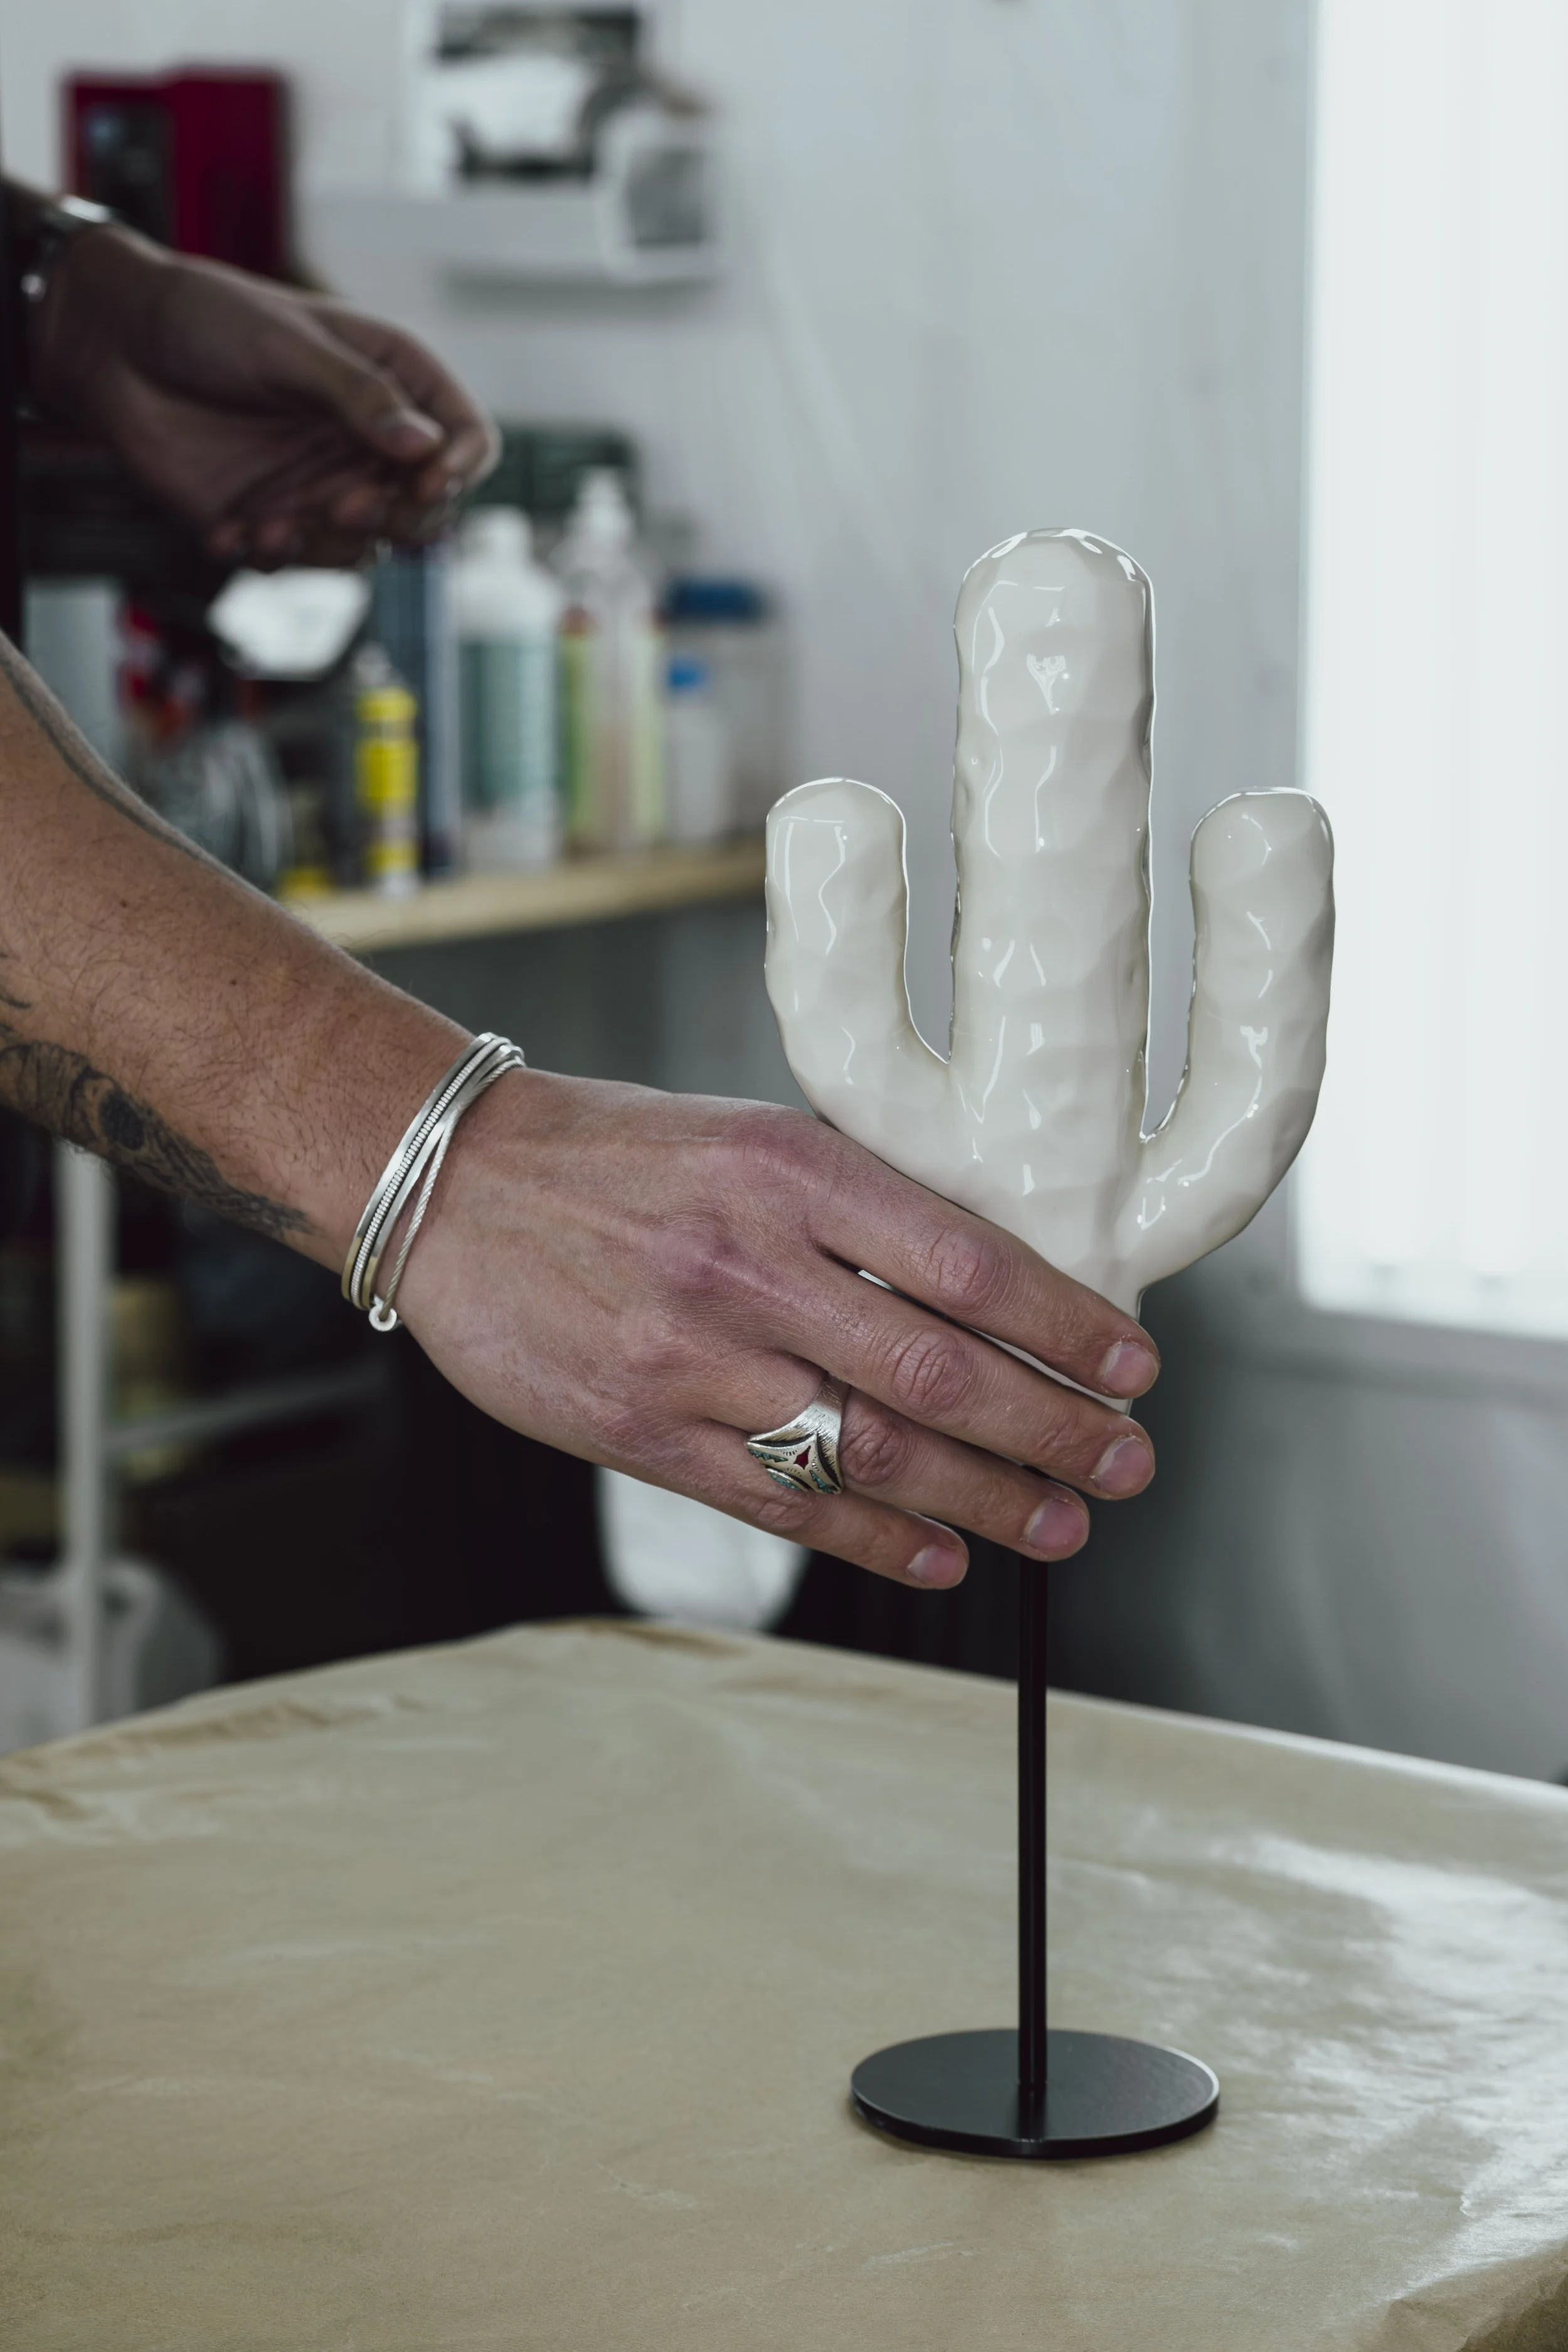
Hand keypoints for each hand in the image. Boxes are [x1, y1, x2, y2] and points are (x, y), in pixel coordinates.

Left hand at [30, 222, 497, 566]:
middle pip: (426, 508)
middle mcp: (366, 440)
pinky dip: (269, 557)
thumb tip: (425, 444)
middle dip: (392, 517)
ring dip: (326, 545)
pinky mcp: (275, 517)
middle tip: (343, 502)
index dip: (458, 466)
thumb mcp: (288, 345)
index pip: (465, 436)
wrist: (113, 348)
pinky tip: (229, 529)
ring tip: (273, 523)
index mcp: (391, 381)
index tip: (425, 478)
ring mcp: (323, 482)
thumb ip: (359, 397)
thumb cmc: (202, 319)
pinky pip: (298, 562)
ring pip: (366, 548)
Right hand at [399, 1075, 1158, 1589]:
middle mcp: (749, 1265)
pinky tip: (942, 1556)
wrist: (454, 1186)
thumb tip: (997, 1287)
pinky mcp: (643, 1433)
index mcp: (790, 1171)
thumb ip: (861, 1209)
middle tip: (1129, 1463)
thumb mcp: (751, 1140)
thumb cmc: (617, 1157)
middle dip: (1055, 1428)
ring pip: (872, 1450)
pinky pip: (782, 1502)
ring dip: (987, 1499)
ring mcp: (694, 1358)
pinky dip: (876, 1537)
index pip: (967, 1260)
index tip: (1133, 1365)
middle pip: (939, 1371)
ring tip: (1062, 1525)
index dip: (1065, 1325)